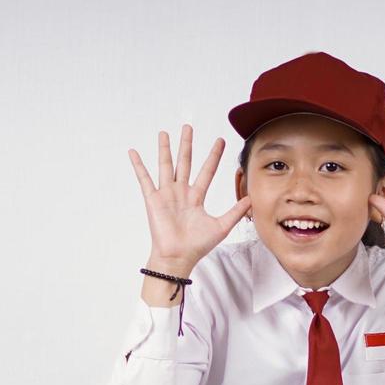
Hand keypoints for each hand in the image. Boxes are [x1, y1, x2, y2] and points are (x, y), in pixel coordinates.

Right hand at [128, 124, 250, 270]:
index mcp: (196, 197)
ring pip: (166, 166)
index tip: (220, 140)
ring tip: (164, 133)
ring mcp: (166, 195)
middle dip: (187, 145)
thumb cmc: (197, 246)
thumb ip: (235, 211)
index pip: (207, 171)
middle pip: (185, 162)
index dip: (214, 156)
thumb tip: (251, 198)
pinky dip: (138, 165)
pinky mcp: (153, 200)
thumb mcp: (221, 226)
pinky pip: (144, 179)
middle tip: (188, 127)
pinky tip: (133, 152)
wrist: (178, 257)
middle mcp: (181, 193)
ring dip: (165, 149)